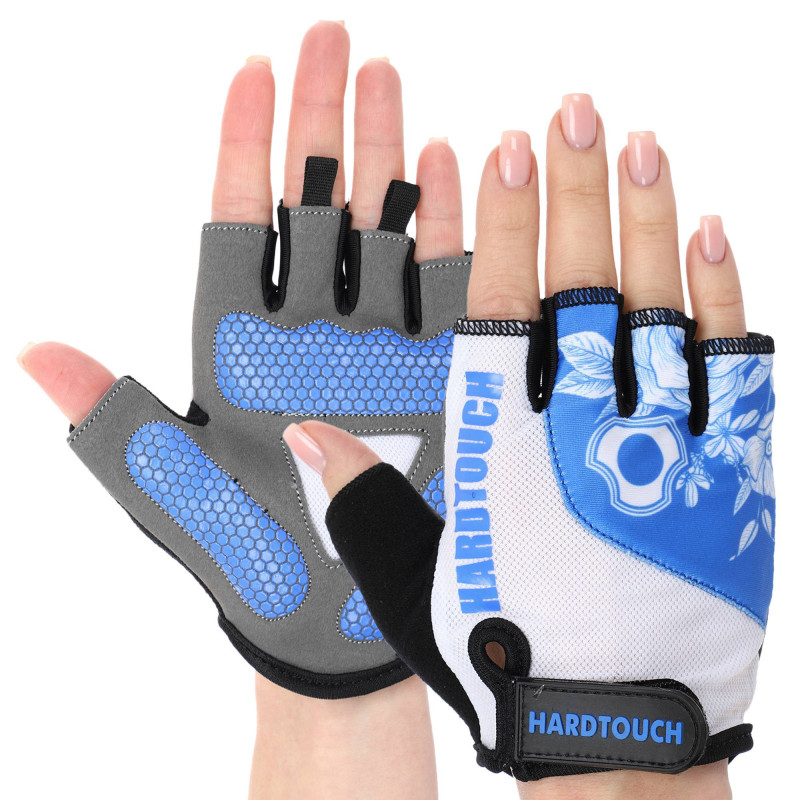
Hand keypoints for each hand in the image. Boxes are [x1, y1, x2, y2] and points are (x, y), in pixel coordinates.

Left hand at [19, 21, 466, 799]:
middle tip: (333, 40)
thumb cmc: (253, 568)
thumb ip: (117, 422)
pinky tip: (444, 166)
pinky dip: (445, 226)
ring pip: (381, 230)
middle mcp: (310, 336)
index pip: (241, 224)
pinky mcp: (436, 376)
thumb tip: (34, 354)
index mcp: (240, 350)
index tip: (254, 70)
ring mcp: (377, 348)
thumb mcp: (175, 495)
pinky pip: (444, 287)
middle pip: (316, 207)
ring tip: (387, 81)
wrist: (335, 628)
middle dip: (323, 121)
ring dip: (384, 155)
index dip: (244, 146)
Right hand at [288, 96, 771, 798]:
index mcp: (501, 453)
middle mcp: (581, 437)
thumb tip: (307, 427)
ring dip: (645, 221)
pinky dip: (720, 297)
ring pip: (658, 313)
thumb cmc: (506, 646)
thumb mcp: (414, 580)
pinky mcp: (723, 479)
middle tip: (575, 111)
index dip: (502, 226)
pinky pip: (732, 371)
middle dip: (575, 194)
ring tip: (636, 140)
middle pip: (580, 289)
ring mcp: (660, 451)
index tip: (505, 151)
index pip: (497, 311)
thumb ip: (361, 496)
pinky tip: (706, 232)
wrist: (612, 726)